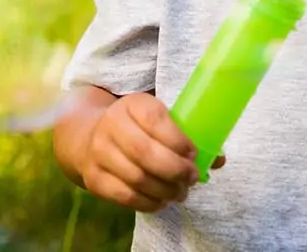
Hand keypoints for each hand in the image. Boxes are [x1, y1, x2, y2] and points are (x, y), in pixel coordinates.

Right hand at [82, 92, 202, 212]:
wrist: (88, 136)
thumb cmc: (136, 127)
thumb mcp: (155, 118)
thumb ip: (185, 134)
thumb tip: (218, 159)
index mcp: (132, 104)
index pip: (155, 119)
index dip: (177, 140)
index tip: (194, 154)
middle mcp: (111, 125)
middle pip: (144, 152)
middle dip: (175, 169)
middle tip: (192, 178)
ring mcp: (99, 153)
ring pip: (137, 178)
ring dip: (165, 190)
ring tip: (180, 192)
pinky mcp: (94, 179)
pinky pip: (125, 196)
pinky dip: (149, 203)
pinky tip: (161, 201)